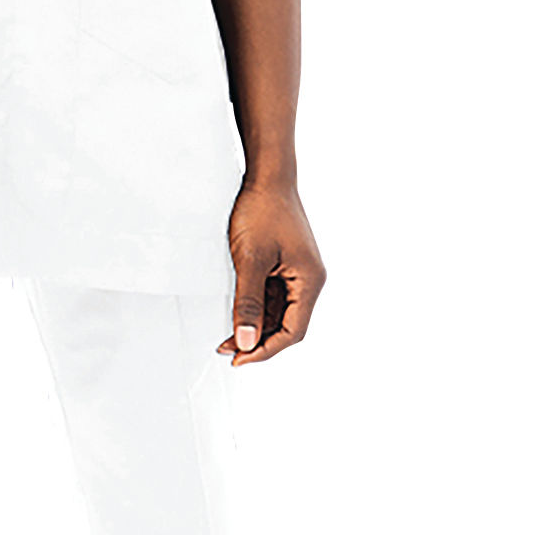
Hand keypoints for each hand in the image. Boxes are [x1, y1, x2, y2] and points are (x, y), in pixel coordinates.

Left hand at [219, 179, 323, 365]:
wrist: (265, 175)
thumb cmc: (262, 211)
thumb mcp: (250, 261)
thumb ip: (248, 303)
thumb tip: (246, 341)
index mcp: (309, 281)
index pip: (293, 331)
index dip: (266, 350)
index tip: (239, 358)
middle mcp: (308, 279)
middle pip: (287, 324)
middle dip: (258, 341)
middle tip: (227, 351)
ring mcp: (296, 271)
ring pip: (278, 311)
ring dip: (254, 325)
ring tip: (225, 336)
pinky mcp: (284, 264)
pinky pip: (271, 295)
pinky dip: (254, 307)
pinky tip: (233, 313)